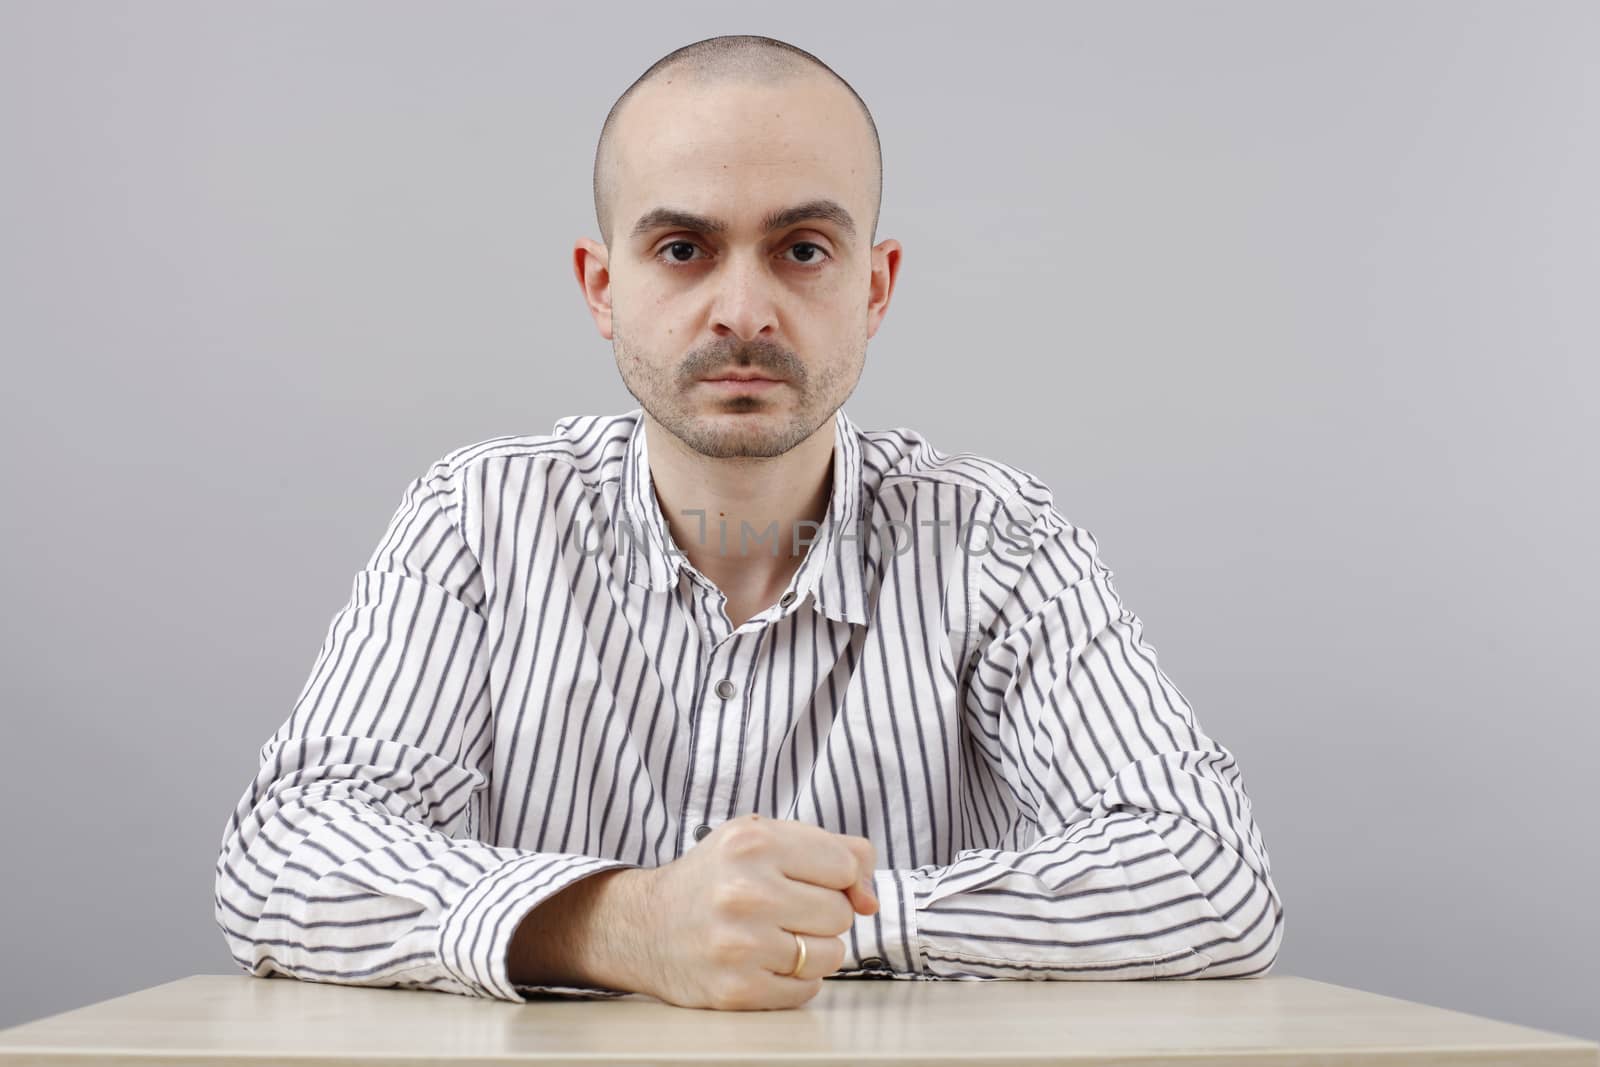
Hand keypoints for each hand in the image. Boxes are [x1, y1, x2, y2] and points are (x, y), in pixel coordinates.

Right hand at [632, 813, 878, 1009]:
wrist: (644, 926)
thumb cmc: (715, 878)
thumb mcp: (763, 837)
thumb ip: (833, 851)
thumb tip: (870, 900)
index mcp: (753, 842)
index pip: (846, 864)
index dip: (836, 875)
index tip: (810, 878)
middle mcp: (745, 891)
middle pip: (840, 913)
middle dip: (822, 912)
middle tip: (784, 908)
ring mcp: (740, 945)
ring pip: (831, 954)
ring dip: (813, 949)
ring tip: (775, 935)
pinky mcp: (737, 990)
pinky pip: (807, 989)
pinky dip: (796, 979)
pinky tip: (765, 961)